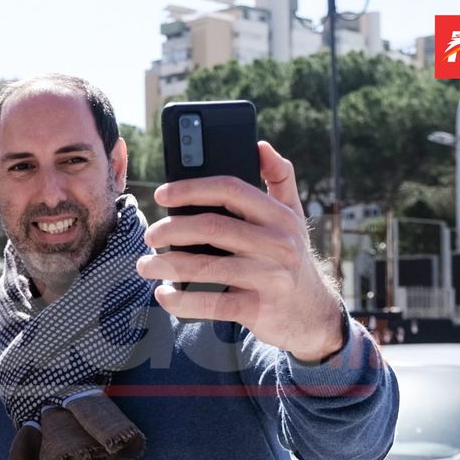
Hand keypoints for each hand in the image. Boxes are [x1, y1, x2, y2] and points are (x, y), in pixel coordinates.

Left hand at [136, 141, 343, 361]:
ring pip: (205, 267)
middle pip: (212, 227)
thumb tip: (260, 145)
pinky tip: (164, 295)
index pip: (230, 189)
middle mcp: (277, 244)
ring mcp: (269, 278)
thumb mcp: (293, 216)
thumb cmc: (291, 258)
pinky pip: (211, 303)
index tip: (162, 194)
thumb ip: (279, 178)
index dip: (191, 187)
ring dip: (167, 266)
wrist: (314, 314)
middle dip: (171, 229)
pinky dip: (181, 300)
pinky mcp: (258, 309)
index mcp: (279, 215)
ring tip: (145, 266)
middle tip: (150, 235)